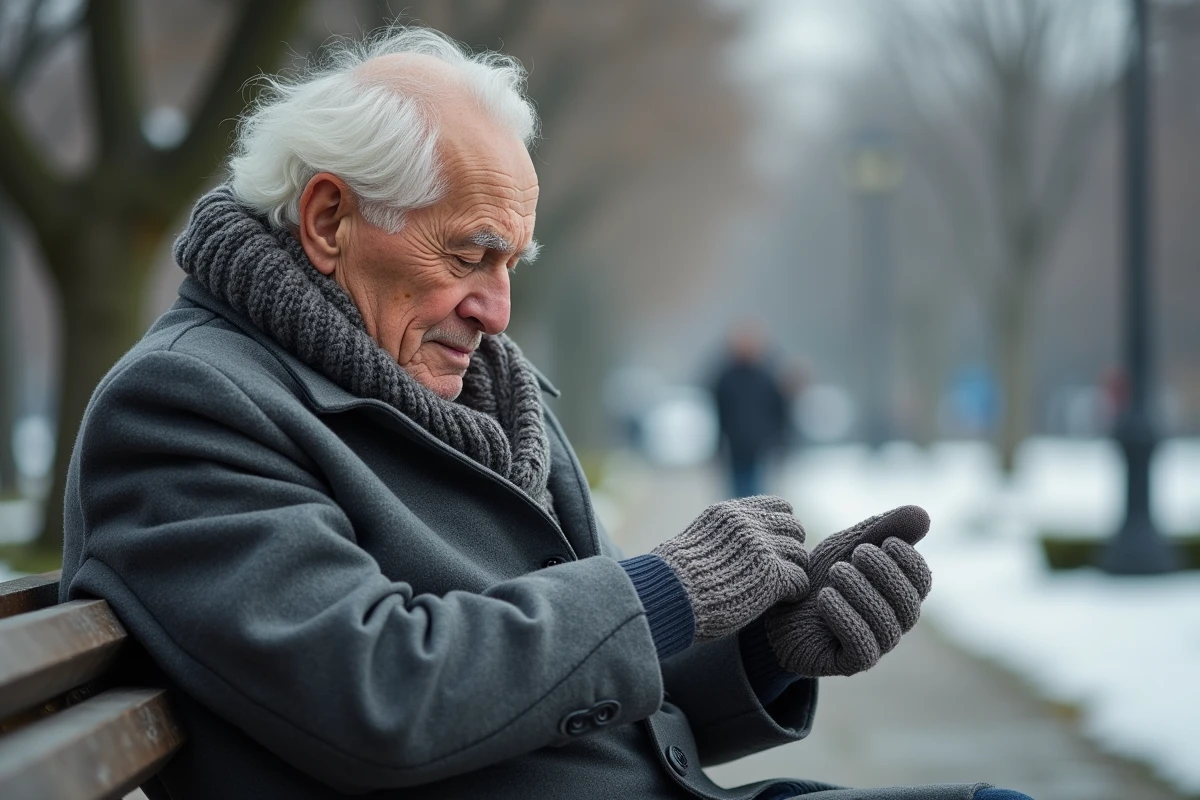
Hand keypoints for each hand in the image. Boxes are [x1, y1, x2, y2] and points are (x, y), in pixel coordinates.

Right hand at [652, 495, 809, 641]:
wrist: (669, 596)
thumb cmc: (674, 579)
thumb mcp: (697, 540)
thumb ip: (722, 535)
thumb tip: (732, 545)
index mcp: (730, 513)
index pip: (780, 507)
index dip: (782, 528)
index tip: (774, 546)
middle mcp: (749, 524)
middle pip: (794, 529)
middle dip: (790, 550)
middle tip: (780, 570)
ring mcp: (762, 547)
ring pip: (800, 555)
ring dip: (792, 572)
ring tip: (779, 588)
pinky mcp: (772, 575)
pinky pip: (800, 580)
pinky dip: (794, 592)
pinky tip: (780, 601)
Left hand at [764, 505, 931, 676]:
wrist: (777, 608)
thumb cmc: (817, 576)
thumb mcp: (845, 546)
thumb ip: (880, 529)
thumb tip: (923, 513)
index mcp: (897, 593)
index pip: (922, 580)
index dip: (909, 560)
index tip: (884, 541)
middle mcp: (893, 622)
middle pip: (908, 603)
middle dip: (885, 573)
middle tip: (858, 553)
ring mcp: (876, 645)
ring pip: (886, 624)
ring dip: (862, 592)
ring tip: (836, 572)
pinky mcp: (851, 663)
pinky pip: (862, 646)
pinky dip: (845, 617)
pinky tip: (825, 597)